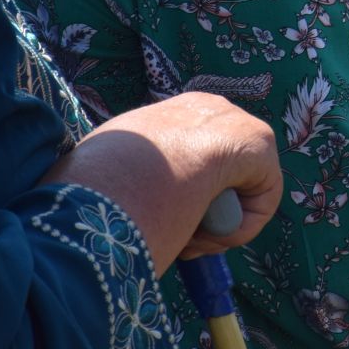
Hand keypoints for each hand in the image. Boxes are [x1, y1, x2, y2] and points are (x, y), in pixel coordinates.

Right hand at [43, 91, 280, 268]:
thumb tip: (120, 206)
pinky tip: (203, 235)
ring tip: (180, 240)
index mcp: (161, 117)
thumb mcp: (98, 182)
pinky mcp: (254, 141)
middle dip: (200, 211)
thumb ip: (123, 182)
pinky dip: (238, 228)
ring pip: (237, 186)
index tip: (151, 225)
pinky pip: (261, 195)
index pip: (187, 160)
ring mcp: (228, 119)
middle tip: (169, 235)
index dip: (174, 201)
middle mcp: (198, 108)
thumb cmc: (87, 197)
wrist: (101, 192)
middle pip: (217, 172)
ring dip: (215, 224)